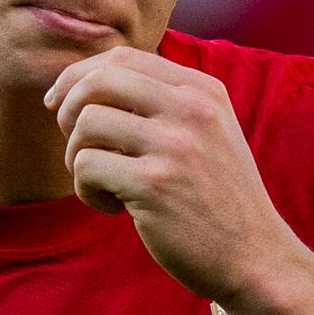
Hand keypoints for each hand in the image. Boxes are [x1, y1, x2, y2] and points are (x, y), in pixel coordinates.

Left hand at [46, 49, 304, 312]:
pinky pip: (86, 167)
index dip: (79, 76)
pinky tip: (112, 207)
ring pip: (86, 123)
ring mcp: (173, 146)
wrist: (254, 256)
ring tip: (101, 183)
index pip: (123, 58)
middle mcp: (191, 109)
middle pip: (98, 80)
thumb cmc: (219, 199)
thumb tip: (90, 83)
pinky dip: (86, 190)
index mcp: (202, 91)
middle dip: (67, 109)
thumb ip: (166, 104)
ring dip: (76, 156)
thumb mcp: (209, 134)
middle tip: (75, 145)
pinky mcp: (153, 185)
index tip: (60, 102)